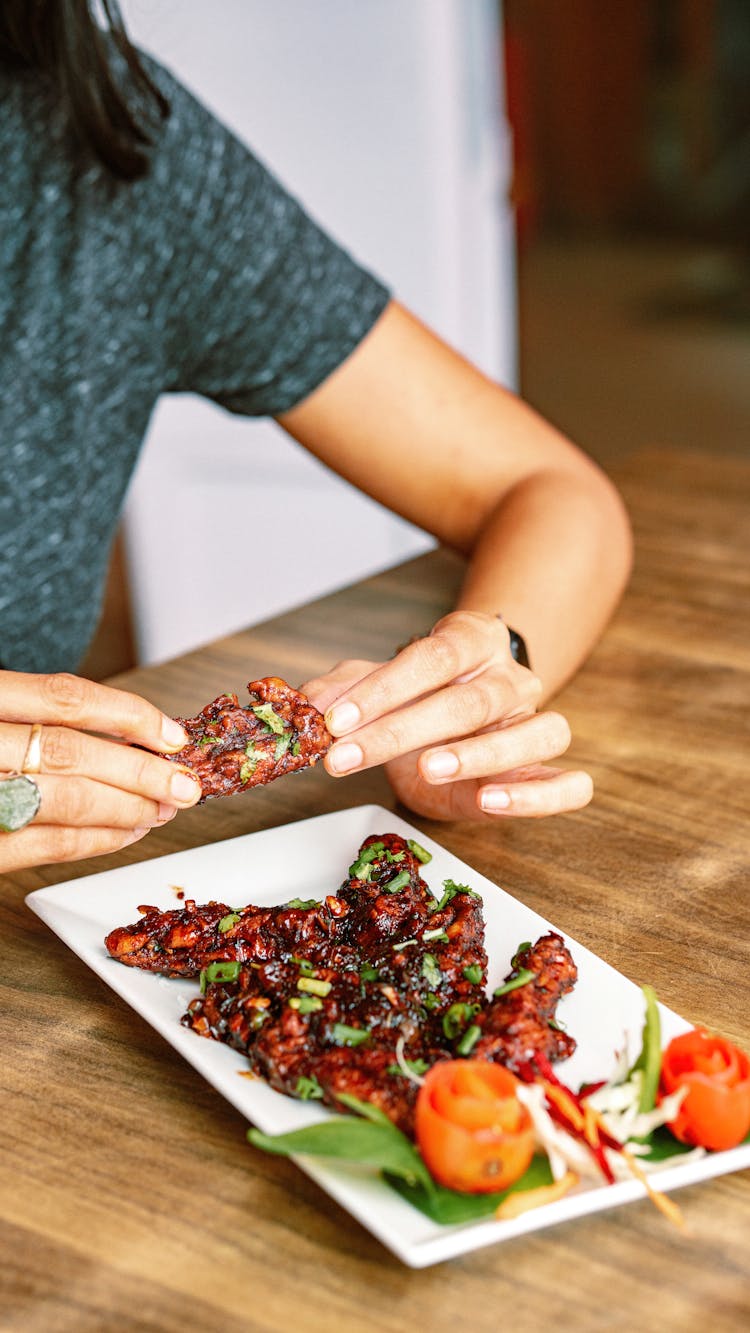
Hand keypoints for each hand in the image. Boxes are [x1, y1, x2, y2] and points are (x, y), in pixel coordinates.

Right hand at [0, 671, 201, 872]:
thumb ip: (38, 719)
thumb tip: (127, 738)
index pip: (64, 698)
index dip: (128, 714)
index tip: (170, 734)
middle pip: (73, 752)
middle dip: (141, 771)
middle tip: (183, 784)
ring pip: (69, 799)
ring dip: (127, 807)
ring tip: (162, 809)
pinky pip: (49, 844)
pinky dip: (98, 839)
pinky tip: (127, 833)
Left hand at [302, 611, 592, 821]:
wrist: (457, 720)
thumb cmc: (416, 699)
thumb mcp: (372, 686)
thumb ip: (341, 691)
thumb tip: (305, 707)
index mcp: (471, 641)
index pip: (432, 657)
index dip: (383, 689)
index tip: (335, 721)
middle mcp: (512, 680)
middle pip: (469, 702)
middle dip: (400, 732)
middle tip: (347, 757)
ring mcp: (536, 724)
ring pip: (537, 733)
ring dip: (481, 754)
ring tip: (429, 768)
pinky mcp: (547, 772)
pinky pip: (571, 784)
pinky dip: (538, 796)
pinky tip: (491, 801)